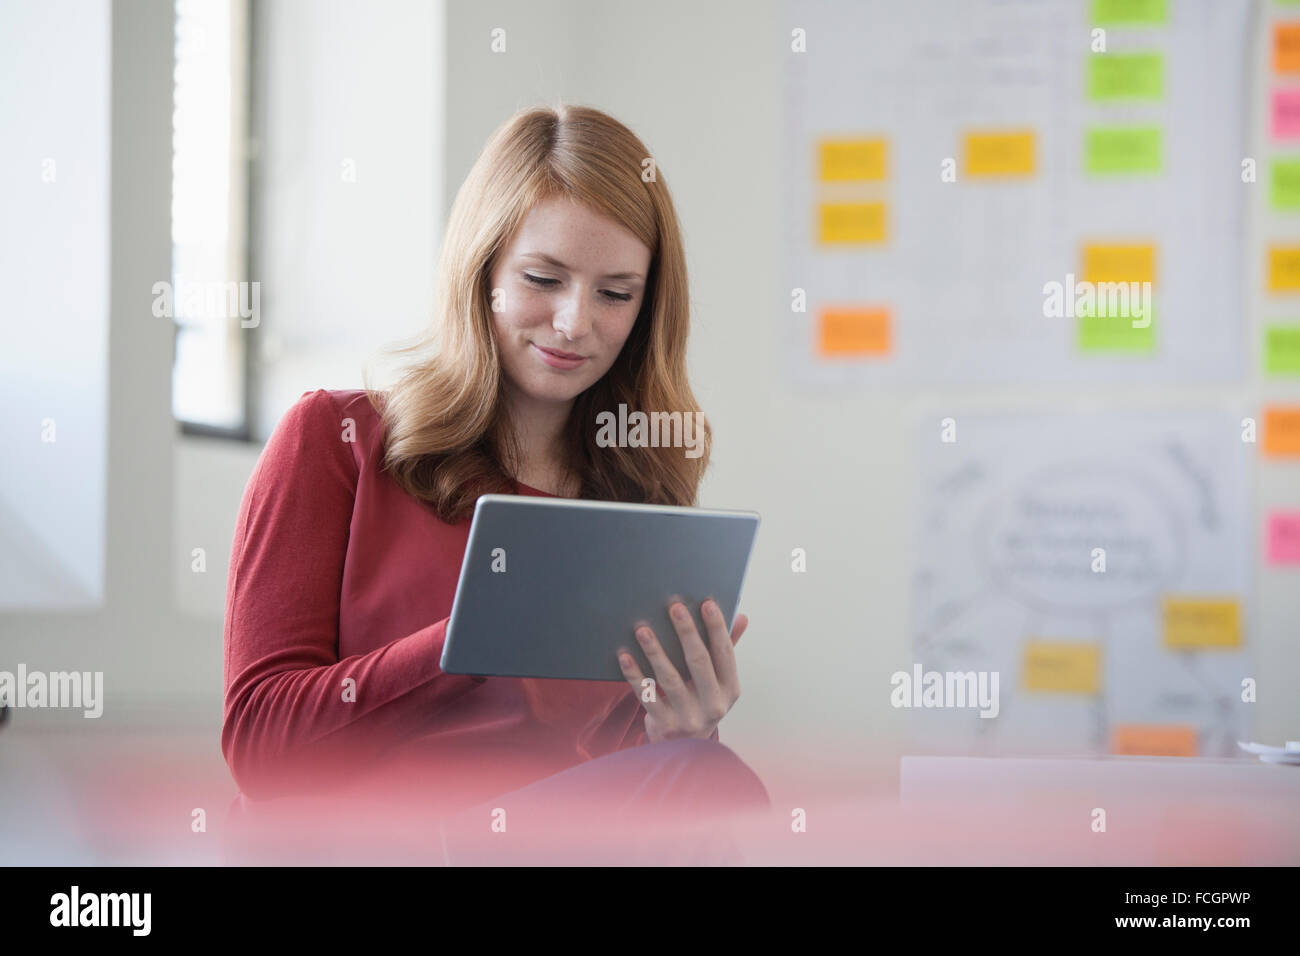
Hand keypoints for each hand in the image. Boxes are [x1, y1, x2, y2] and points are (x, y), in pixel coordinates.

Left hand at [617, 599, 747, 743]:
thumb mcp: (719, 681)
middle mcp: (713, 705)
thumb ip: (727, 649)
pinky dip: (634, 674)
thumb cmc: (702, 702)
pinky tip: (625, 655)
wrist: (684, 747)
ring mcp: (689, 717)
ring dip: (655, 651)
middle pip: (699, 662)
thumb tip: (741, 617)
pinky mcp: (665, 724)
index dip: (717, 628)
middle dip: (687, 632)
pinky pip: (646, 694)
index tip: (707, 603)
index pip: (725, 653)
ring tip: (643, 629)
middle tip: (675, 607)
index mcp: (730, 689)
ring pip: (670, 678)